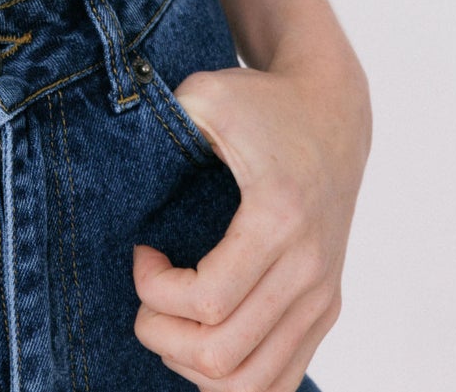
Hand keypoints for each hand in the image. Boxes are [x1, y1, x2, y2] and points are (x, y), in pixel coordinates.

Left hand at [131, 45, 370, 389]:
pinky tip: (203, 331)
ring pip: (251, 385)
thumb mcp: (206, 92)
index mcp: (279, 220)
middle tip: (146, 292)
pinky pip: (278, 384)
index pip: (207, 300)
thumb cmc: (261, 103)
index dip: (154, 288)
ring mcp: (322, 298)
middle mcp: (309, 270)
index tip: (142, 249)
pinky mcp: (326, 311)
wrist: (331, 113)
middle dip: (161, 333)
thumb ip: (161, 118)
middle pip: (223, 355)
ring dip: (193, 365)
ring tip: (172, 317)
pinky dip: (231, 377)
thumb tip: (124, 157)